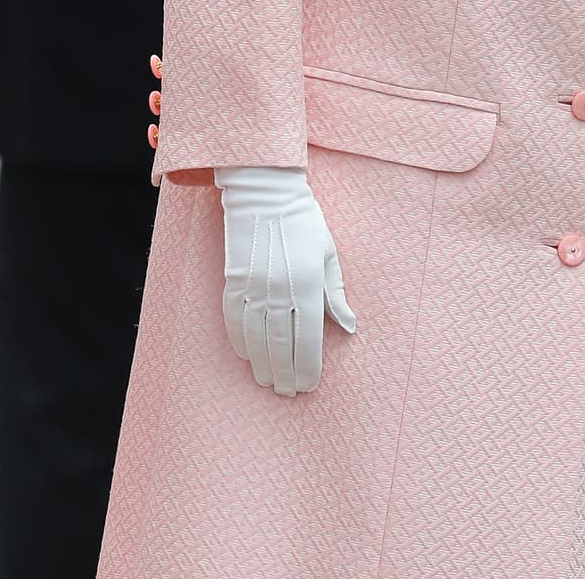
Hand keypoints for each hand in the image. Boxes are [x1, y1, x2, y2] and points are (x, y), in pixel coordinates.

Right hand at [215, 165, 356, 395]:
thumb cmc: (304, 223)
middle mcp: (280, 290)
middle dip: (286, 373)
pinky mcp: (234, 281)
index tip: (309, 384)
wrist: (266, 193)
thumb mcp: (328, 254)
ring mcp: (254, 287)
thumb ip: (336, 293)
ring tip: (269, 381)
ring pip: (257, 339)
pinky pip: (235, 321)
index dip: (308, 366)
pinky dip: (241, 342)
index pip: (308, 338)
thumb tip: (350, 327)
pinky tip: (248, 356)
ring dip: (263, 364)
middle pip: (281, 345)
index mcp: (308, 284)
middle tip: (289, 392)